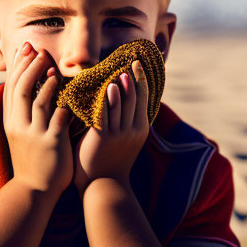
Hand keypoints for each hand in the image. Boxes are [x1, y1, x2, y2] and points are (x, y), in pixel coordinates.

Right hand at [3, 41, 73, 194]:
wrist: (34, 191)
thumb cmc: (33, 162)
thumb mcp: (21, 136)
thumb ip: (25, 114)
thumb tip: (31, 89)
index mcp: (11, 122)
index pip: (11, 87)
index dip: (18, 66)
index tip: (25, 48)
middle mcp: (19, 126)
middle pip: (20, 89)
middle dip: (28, 67)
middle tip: (37, 50)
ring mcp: (34, 134)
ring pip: (35, 101)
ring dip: (43, 80)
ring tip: (51, 65)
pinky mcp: (50, 143)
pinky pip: (56, 118)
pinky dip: (60, 102)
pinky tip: (67, 91)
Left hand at [73, 60, 148, 195]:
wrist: (103, 185)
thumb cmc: (111, 162)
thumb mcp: (125, 141)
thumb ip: (125, 121)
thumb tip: (122, 100)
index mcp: (140, 129)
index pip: (143, 98)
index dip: (140, 80)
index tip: (137, 64)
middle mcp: (132, 130)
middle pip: (134, 98)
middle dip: (132, 79)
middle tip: (128, 62)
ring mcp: (119, 133)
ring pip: (122, 104)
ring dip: (121, 86)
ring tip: (119, 72)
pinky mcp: (104, 137)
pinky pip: (106, 113)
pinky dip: (108, 99)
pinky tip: (108, 87)